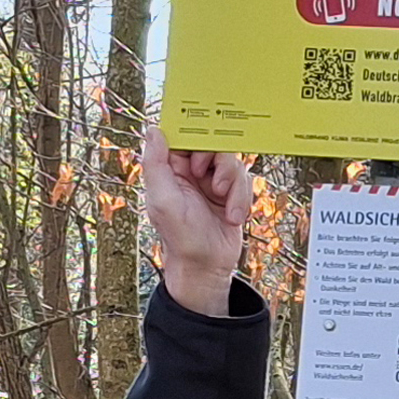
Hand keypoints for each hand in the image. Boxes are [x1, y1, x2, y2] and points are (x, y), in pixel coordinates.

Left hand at [141, 124, 251, 315]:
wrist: (208, 268)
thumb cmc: (181, 238)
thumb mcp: (163, 200)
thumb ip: (156, 163)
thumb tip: (154, 130)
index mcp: (170, 169)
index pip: (183, 137)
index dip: (196, 136)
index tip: (202, 149)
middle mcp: (191, 172)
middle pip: (213, 144)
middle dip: (219, 164)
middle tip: (212, 184)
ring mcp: (213, 181)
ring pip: (232, 162)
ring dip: (232, 186)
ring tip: (224, 206)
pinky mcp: (232, 192)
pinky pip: (245, 180)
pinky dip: (241, 199)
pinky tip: (232, 217)